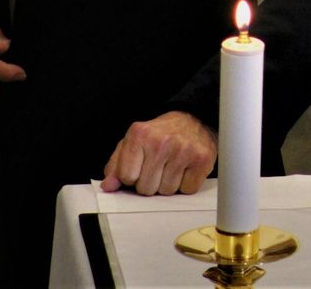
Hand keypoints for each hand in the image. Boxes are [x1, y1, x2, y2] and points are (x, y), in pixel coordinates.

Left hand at [100, 111, 216, 195]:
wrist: (194, 119)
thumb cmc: (161, 134)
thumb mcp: (134, 142)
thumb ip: (117, 164)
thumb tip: (108, 186)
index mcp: (140, 134)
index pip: (126, 177)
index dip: (132, 176)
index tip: (140, 166)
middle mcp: (162, 141)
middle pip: (146, 188)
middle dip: (150, 183)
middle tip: (158, 167)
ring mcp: (184, 150)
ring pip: (166, 191)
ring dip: (168, 184)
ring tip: (172, 166)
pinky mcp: (202, 159)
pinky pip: (187, 190)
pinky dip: (186, 184)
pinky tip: (185, 169)